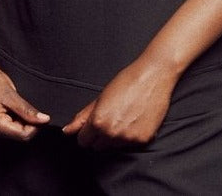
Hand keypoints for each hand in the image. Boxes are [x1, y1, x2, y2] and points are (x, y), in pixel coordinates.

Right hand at [0, 53, 49, 140]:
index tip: (41, 114)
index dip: (35, 125)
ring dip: (22, 120)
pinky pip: (11, 128)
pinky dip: (17, 119)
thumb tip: (44, 120)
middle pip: (20, 135)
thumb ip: (27, 110)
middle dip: (28, 123)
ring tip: (16, 105)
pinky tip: (12, 108)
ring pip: (16, 132)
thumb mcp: (11, 94)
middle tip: (26, 105)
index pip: (22, 135)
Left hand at [62, 57, 177, 149]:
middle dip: (100, 135)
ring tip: (125, 116)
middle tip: (111, 117)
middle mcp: (112, 133)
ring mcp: (128, 139)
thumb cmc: (127, 81)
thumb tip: (67, 130)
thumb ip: (83, 117)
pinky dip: (131, 135)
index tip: (93, 125)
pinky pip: (130, 144)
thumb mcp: (101, 96)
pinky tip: (136, 119)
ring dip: (115, 136)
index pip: (83, 141)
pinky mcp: (143, 140)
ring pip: (113, 147)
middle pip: (97, 146)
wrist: (154, 76)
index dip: (87, 132)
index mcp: (99, 122)